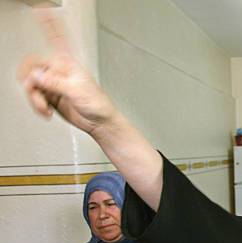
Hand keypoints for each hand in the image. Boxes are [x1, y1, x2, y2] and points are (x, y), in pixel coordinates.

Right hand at [18, 10, 117, 135]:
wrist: (99, 123)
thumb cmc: (99, 105)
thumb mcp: (78, 91)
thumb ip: (55, 83)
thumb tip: (37, 77)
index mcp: (69, 64)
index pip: (58, 38)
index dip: (50, 25)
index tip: (43, 10)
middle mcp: (59, 71)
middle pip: (33, 67)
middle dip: (31, 81)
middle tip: (35, 91)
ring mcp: (54, 84)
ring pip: (31, 84)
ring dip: (35, 98)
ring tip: (45, 107)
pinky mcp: (51, 96)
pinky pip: (34, 96)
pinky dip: (37, 105)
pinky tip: (46, 110)